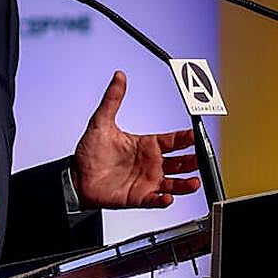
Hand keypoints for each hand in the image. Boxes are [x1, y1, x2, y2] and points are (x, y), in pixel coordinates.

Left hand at [73, 71, 200, 209]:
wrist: (76, 178)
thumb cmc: (89, 153)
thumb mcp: (101, 122)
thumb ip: (112, 99)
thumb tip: (118, 76)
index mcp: (146, 145)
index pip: (173, 140)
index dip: (186, 138)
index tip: (195, 134)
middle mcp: (150, 163)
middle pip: (180, 162)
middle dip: (193, 161)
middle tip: (201, 159)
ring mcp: (147, 181)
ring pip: (174, 183)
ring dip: (186, 183)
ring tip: (194, 182)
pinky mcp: (139, 197)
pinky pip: (156, 200)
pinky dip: (164, 200)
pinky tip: (168, 197)